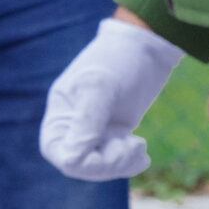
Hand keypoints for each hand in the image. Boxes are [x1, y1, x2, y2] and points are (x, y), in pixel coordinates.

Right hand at [39, 16, 184, 181]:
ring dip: (120, 164)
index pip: (63, 155)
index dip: (87, 163)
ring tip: (140, 147)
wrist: (148, 43)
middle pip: (82, 165)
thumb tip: (73, 160)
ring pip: (99, 165)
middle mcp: (72, 125)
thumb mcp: (101, 87)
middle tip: (136, 146)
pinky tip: (142, 155)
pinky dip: (127, 161)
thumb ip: (86, 122)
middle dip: (109, 163)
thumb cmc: (120, 59)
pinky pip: (113, 159)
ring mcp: (93, 129)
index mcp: (60, 113)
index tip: (117, 147)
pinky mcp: (112, 131)